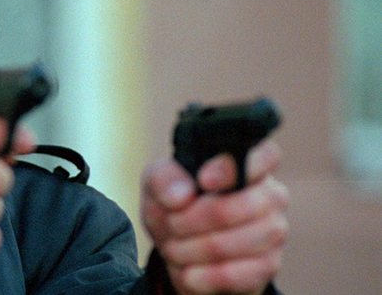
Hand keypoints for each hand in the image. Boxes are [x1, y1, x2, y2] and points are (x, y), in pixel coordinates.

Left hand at [141, 140, 288, 294]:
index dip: (235, 168)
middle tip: (172, 223)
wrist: (177, 249)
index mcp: (247, 164)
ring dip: (195, 248)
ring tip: (174, 248)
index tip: (203, 180)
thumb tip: (182, 196)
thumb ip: (164, 179)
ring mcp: (273, 230)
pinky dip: (206, 276)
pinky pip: (239, 273)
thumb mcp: (157, 184)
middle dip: (195, 219)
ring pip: (239, 241)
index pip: (265, 155)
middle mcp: (269, 194)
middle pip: (243, 206)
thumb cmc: (173, 205)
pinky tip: (188, 272)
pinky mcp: (268, 265)